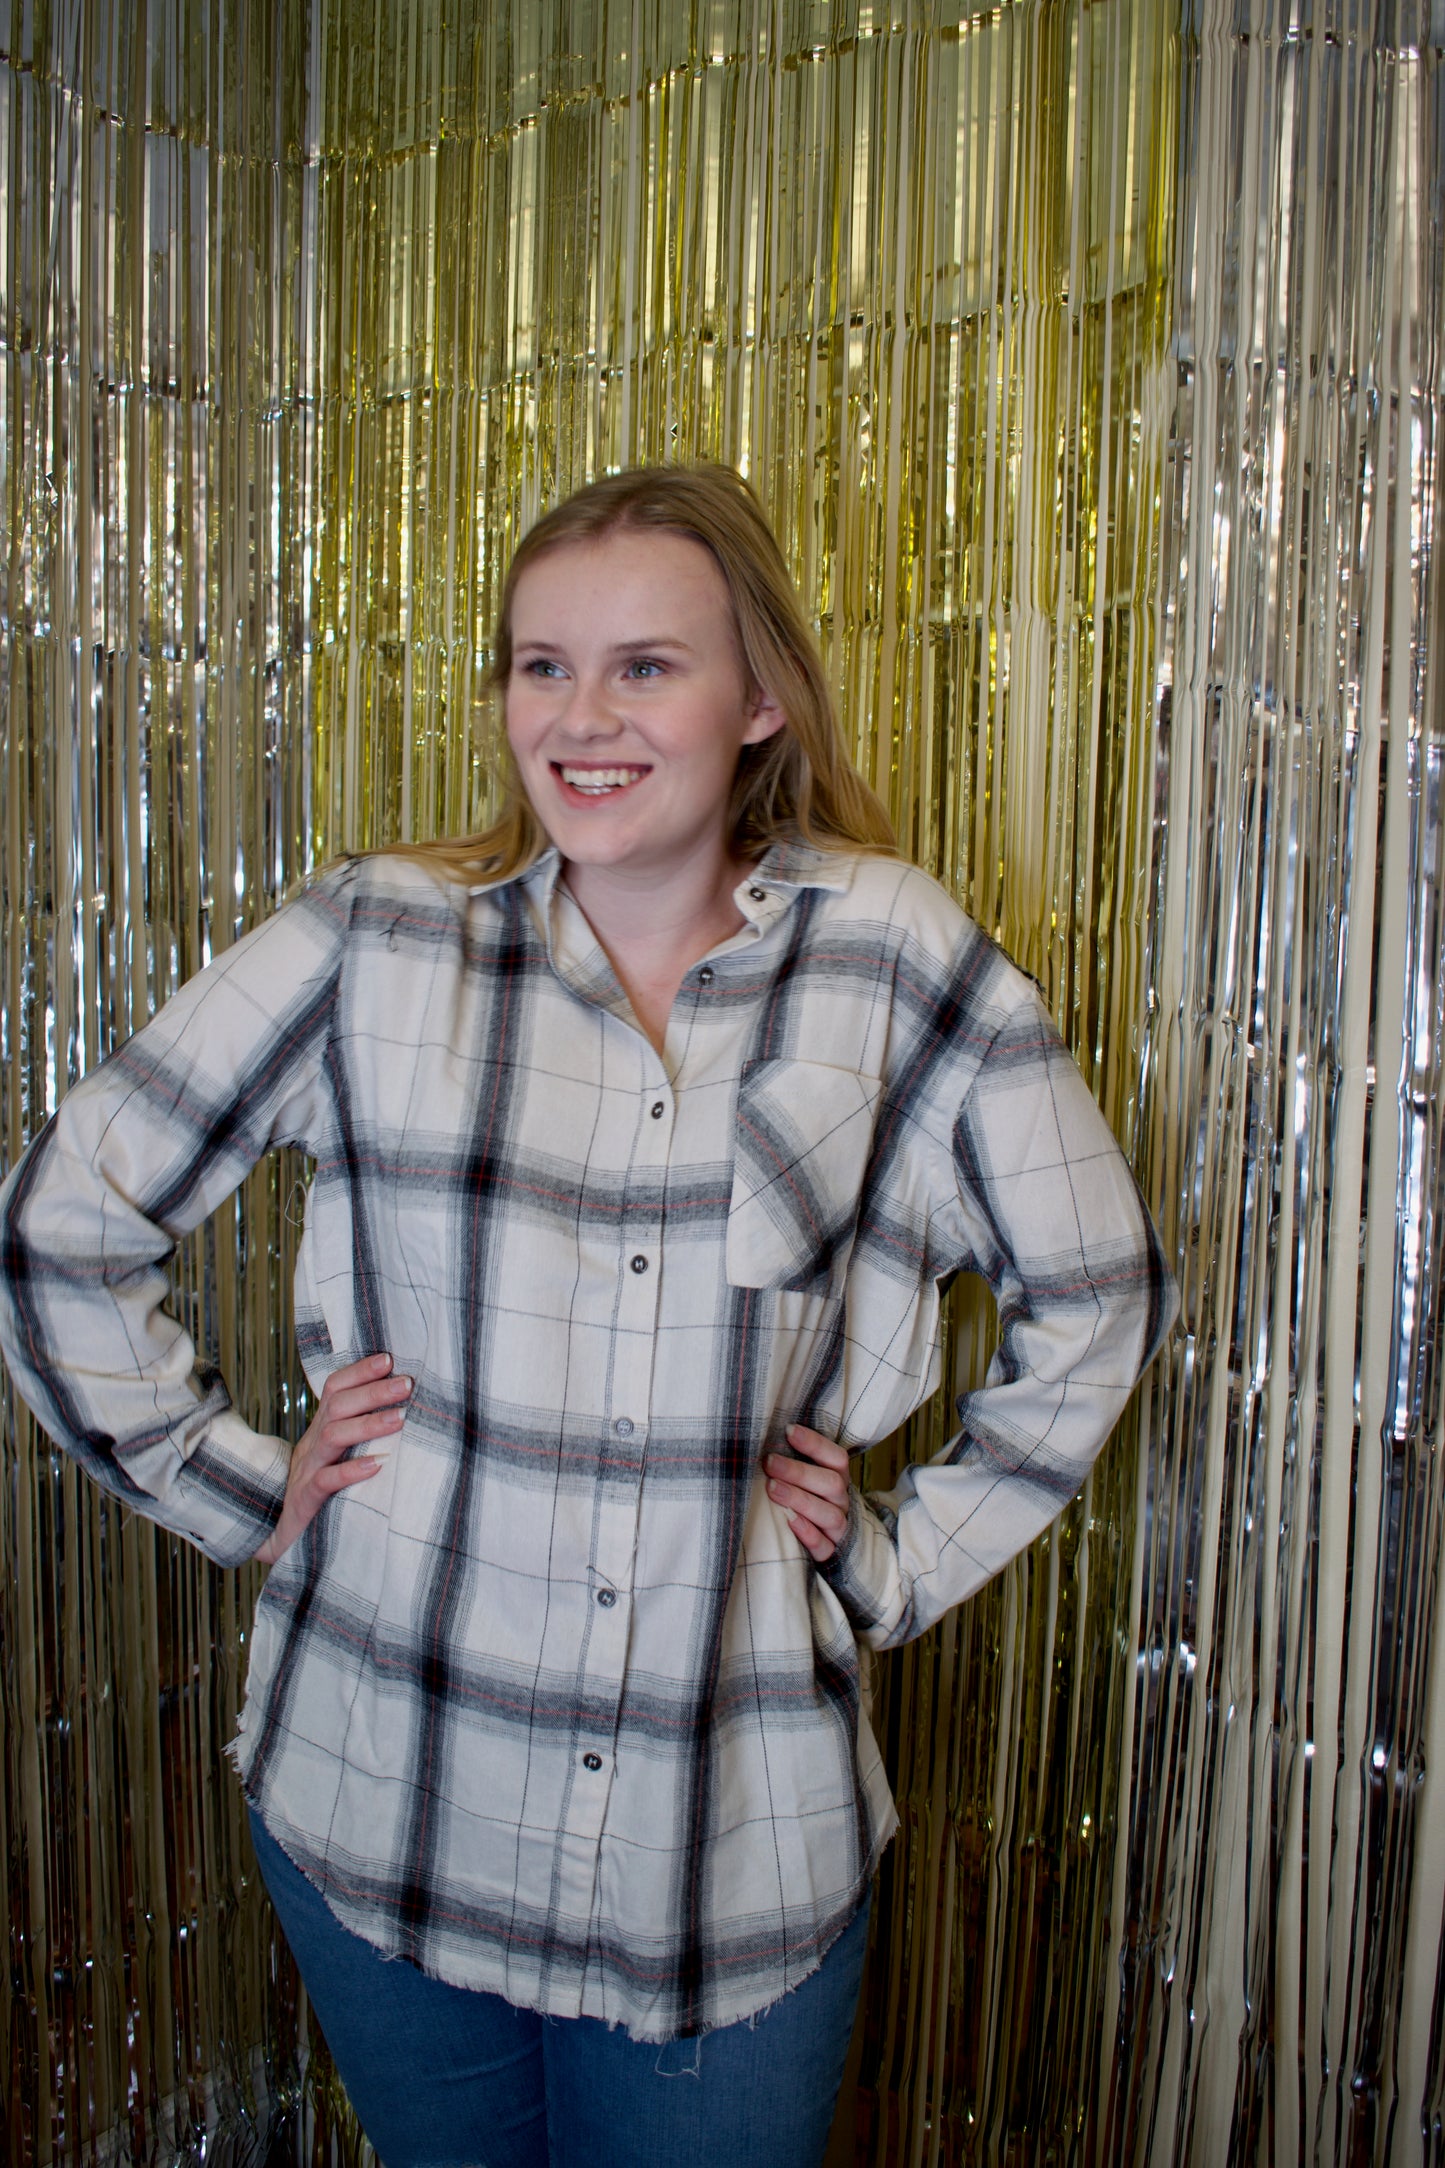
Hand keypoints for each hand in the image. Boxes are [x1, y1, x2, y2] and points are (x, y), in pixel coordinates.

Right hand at [254, 1353, 410, 1565]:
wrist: (282, 1538)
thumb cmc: (321, 1495)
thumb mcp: (339, 1458)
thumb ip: (362, 1436)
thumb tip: (406, 1413)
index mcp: (321, 1431)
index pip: (335, 1389)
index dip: (359, 1371)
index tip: (389, 1359)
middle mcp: (313, 1445)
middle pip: (338, 1406)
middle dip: (373, 1391)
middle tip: (407, 1384)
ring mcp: (307, 1471)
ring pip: (332, 1437)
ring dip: (368, 1424)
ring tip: (400, 1419)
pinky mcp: (306, 1500)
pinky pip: (325, 1481)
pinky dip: (350, 1471)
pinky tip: (376, 1465)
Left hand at [764, 1424, 850, 1561]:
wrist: (823, 1538)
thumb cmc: (805, 1497)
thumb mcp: (804, 1477)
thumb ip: (790, 1459)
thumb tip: (760, 1435)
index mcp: (838, 1477)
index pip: (836, 1457)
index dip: (814, 1443)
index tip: (787, 1430)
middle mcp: (841, 1501)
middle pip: (831, 1483)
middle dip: (799, 1472)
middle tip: (769, 1463)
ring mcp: (838, 1527)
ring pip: (829, 1514)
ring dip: (800, 1500)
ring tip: (772, 1488)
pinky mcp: (831, 1551)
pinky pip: (825, 1546)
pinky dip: (809, 1535)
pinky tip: (789, 1522)